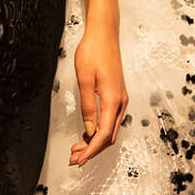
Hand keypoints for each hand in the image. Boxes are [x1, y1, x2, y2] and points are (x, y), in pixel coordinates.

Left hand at [69, 18, 127, 165]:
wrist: (104, 34)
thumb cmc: (93, 52)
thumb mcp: (85, 80)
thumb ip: (88, 107)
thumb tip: (90, 130)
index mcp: (113, 100)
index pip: (103, 134)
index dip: (91, 150)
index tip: (79, 160)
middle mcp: (120, 102)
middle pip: (109, 136)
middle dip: (92, 150)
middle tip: (74, 159)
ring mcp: (120, 99)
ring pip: (110, 129)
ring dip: (95, 142)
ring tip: (76, 149)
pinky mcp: (116, 96)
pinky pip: (110, 120)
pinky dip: (98, 131)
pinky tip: (86, 134)